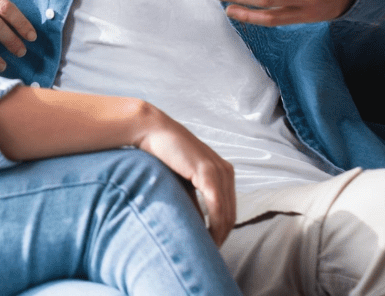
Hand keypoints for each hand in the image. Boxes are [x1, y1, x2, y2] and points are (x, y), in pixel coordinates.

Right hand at [134, 110, 235, 244]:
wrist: (152, 130)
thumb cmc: (164, 156)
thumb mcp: (184, 182)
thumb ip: (196, 202)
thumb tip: (201, 230)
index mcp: (223, 171)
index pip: (230, 209)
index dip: (222, 231)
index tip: (209, 247)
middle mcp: (226, 170)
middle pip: (231, 215)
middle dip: (221, 237)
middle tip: (207, 254)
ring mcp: (219, 170)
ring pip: (227, 214)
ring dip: (218, 235)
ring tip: (204, 249)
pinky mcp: (208, 172)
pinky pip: (217, 207)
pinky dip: (214, 226)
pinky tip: (205, 237)